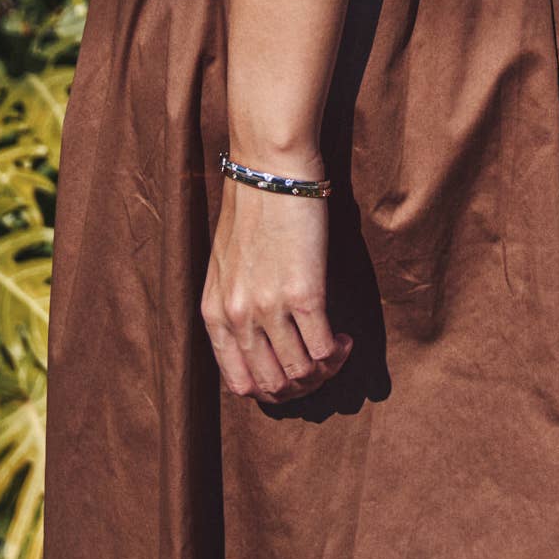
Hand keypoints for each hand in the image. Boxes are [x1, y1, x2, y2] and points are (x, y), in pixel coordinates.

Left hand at [201, 148, 354, 400]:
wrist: (271, 169)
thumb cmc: (251, 209)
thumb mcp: (225, 266)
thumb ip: (235, 305)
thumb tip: (262, 339)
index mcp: (214, 313)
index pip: (239, 382)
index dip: (270, 390)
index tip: (291, 373)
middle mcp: (237, 317)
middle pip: (272, 387)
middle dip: (301, 387)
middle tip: (319, 367)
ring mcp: (269, 308)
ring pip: (301, 373)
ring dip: (324, 370)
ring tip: (336, 349)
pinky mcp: (304, 293)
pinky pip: (323, 349)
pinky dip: (337, 353)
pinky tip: (345, 337)